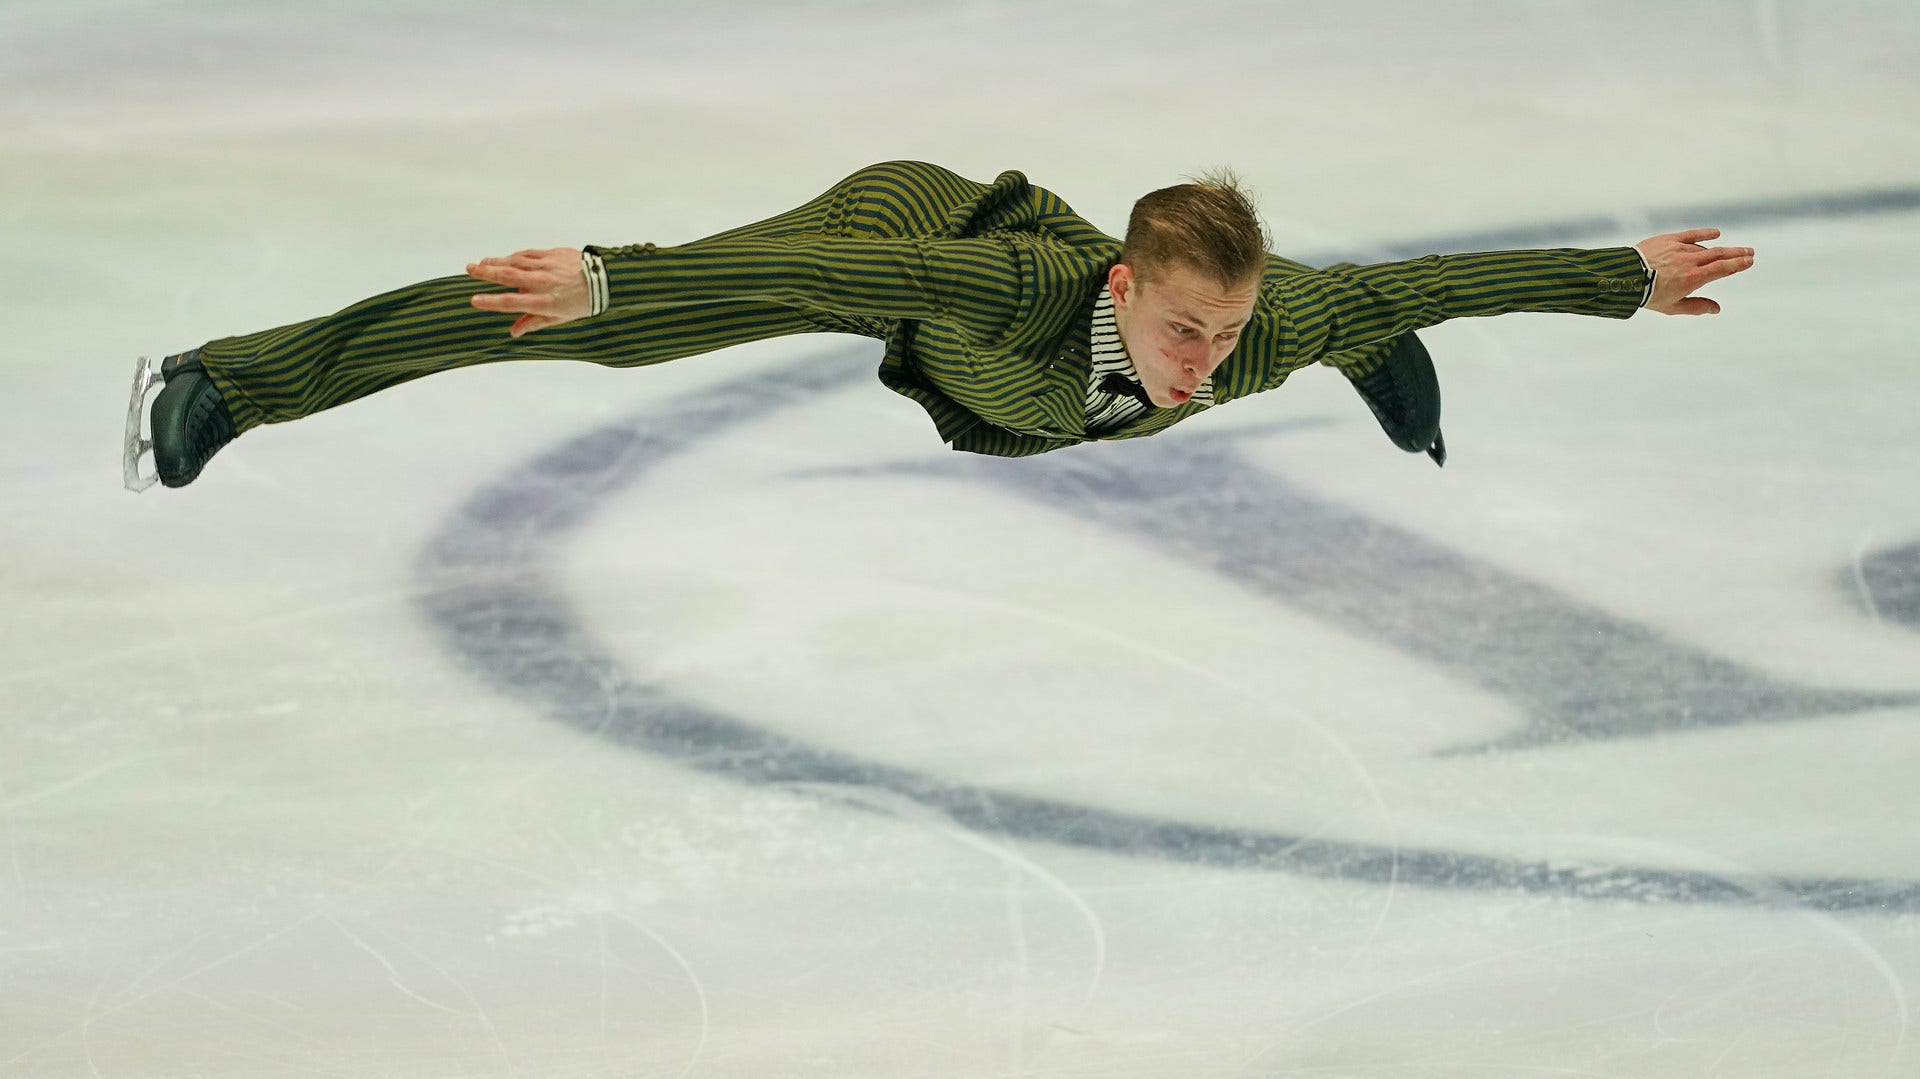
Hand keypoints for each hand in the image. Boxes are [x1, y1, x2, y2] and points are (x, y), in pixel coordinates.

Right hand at [466, 247, 589, 336]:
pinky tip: (504, 258)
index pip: (513, 302)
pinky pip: (527, 254)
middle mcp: (544, 282)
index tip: (474, 300)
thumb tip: (514, 332)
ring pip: (515, 262)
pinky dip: (513, 256)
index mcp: (545, 302)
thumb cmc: (582, 302)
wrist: (605, 279)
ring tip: (480, 263)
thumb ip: (535, 322)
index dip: (492, 302)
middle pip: (509, 277)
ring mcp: (547, 266)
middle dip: (486, 273)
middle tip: (469, 269)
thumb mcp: (561, 318)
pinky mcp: (552, 253)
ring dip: (496, 262)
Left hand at [1633, 229, 1754, 315]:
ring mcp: (1679, 248)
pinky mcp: (1668, 239)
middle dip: (1737, 254)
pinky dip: (1704, 234)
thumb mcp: (1673, 307)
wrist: (1624, 278)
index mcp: (1693, 278)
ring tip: (1730, 251)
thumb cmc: (1647, 295)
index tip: (1749, 261)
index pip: (1722, 269)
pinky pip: (1690, 235)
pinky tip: (1716, 233)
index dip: (1737, 265)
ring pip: (1705, 247)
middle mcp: (1690, 261)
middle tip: (1750, 252)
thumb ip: (1696, 307)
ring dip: (1720, 248)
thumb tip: (1717, 309)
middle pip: (1719, 255)